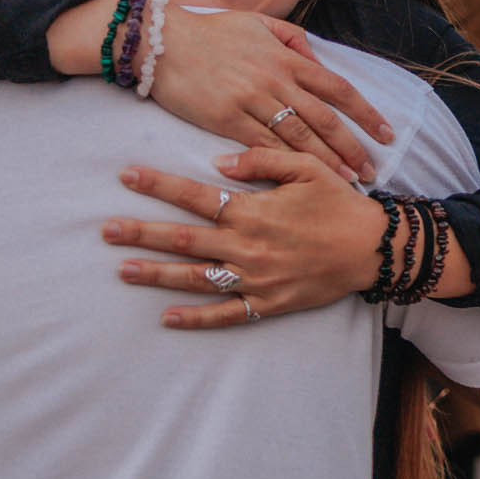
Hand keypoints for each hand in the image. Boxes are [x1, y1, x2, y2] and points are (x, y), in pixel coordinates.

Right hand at [68, 0, 390, 180]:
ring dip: (327, 162)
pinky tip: (303, 182)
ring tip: (348, 181)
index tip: (386, 134)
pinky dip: (287, 166)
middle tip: (373, 170)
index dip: (367, 113)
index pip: (339, 88)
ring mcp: (253, 100)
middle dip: (353, 147)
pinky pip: (264, 147)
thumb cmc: (210, 32)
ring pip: (300, 138)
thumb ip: (292, 38)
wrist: (162, 42)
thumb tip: (317, 58)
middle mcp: (276, 79)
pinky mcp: (228, 120)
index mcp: (287, 57)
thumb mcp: (258, 23)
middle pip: (326, 119)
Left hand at [103, 154, 388, 328]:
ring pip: (195, 278)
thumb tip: (217, 163)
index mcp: (253, 210)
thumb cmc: (339, 203)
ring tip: (123, 269)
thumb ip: (261, 160)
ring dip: (156, 274)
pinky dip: (195, 319)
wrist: (372, 248)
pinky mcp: (267, 303)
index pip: (194, 195)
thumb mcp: (307, 168)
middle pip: (183, 239)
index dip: (158, 185)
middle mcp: (247, 246)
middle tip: (107, 231)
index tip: (126, 176)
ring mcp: (255, 278)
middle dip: (142, 233)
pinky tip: (166, 318)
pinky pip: (225, 314)